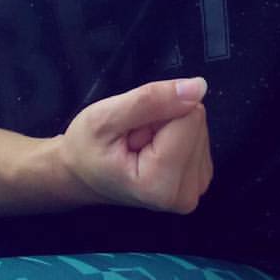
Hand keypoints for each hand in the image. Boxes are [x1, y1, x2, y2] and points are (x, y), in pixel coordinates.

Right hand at [59, 77, 212, 212]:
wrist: (80, 175)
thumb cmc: (86, 148)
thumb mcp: (105, 116)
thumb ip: (151, 100)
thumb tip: (199, 86)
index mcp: (162, 183)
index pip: (191, 116)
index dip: (158, 111)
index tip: (132, 130)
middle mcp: (186, 193)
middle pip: (196, 121)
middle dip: (164, 120)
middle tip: (134, 137)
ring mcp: (195, 188)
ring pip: (198, 126)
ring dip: (168, 127)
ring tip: (139, 143)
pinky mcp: (199, 179)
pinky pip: (198, 136)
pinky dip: (174, 135)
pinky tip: (152, 148)